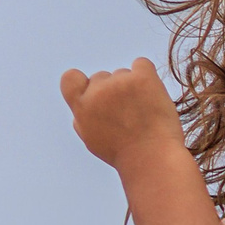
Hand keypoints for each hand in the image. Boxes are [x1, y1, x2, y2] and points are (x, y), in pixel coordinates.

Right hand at [60, 58, 187, 172]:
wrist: (154, 160)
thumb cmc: (126, 155)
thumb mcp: (95, 141)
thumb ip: (84, 119)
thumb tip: (82, 106)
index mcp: (81, 107)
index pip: (70, 78)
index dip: (84, 83)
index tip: (98, 95)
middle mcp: (97, 92)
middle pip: (103, 78)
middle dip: (115, 92)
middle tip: (130, 116)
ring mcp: (119, 83)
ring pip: (124, 74)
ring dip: (133, 88)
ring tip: (144, 115)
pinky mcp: (141, 78)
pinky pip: (142, 65)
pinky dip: (147, 76)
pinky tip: (153, 96)